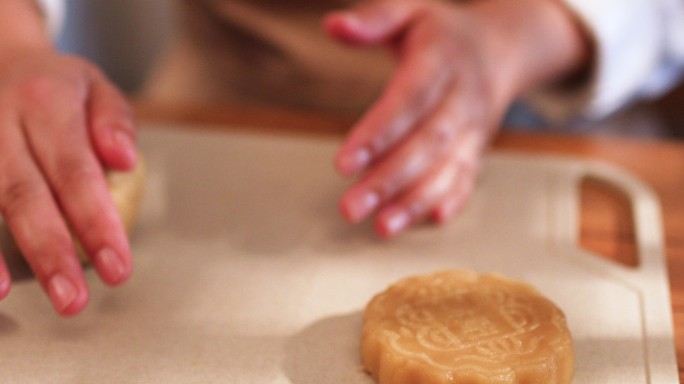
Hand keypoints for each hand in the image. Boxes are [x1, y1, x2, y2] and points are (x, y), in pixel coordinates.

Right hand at [0, 48, 137, 315]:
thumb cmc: (55, 86)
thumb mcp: (96, 87)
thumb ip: (115, 121)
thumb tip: (124, 160)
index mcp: (47, 102)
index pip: (76, 171)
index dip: (96, 223)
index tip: (118, 268)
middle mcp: (0, 119)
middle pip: (24, 193)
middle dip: (51, 252)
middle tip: (74, 300)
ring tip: (11, 294)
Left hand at [325, 0, 508, 237]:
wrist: (502, 49)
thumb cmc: (442, 33)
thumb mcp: (410, 12)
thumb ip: (373, 18)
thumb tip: (333, 25)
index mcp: (442, 58)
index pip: (409, 99)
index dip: (379, 132)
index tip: (343, 164)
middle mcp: (463, 97)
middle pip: (427, 143)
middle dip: (389, 179)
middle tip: (350, 208)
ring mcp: (475, 127)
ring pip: (448, 168)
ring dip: (415, 200)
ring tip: (380, 227)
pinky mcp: (479, 149)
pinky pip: (468, 178)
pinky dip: (452, 201)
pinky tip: (429, 221)